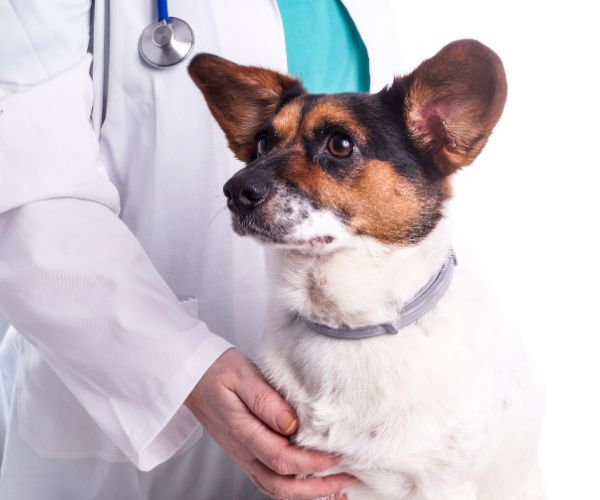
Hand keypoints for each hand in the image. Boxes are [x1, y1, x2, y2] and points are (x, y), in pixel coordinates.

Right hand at [186, 348, 356, 498]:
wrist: (190, 376)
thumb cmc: (215, 371)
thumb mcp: (241, 374)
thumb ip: (266, 400)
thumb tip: (292, 423)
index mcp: (242, 431)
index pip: (281, 459)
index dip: (311, 463)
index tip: (336, 457)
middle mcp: (242, 450)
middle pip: (280, 485)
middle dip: (316, 488)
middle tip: (345, 480)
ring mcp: (242, 455)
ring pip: (274, 488)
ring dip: (306, 493)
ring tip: (335, 489)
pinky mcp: (245, 453)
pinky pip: (269, 479)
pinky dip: (293, 487)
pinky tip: (310, 481)